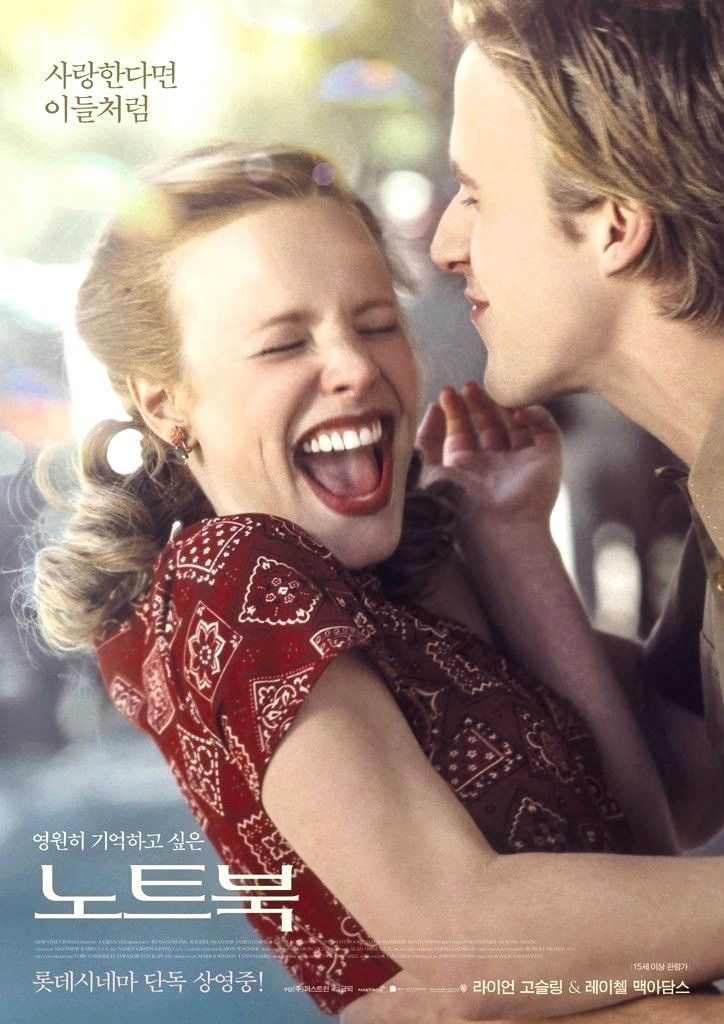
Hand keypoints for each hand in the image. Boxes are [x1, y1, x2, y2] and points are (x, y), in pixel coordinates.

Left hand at [416, 381, 561, 531]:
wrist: (494, 528)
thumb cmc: (455, 505)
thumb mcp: (426, 469)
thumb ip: (425, 439)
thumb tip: (434, 408)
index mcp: (465, 472)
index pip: (461, 435)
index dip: (454, 412)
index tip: (446, 394)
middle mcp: (494, 468)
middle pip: (487, 426)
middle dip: (477, 404)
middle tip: (467, 386)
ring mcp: (521, 464)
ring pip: (515, 424)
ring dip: (502, 404)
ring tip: (487, 388)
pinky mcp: (547, 460)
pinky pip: (546, 429)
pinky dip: (535, 414)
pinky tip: (517, 411)